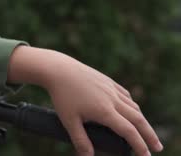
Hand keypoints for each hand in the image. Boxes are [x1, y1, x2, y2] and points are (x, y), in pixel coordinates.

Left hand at [8, 46, 162, 155]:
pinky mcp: (107, 81)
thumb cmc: (62, 95)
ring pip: (133, 106)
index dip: (139, 145)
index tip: (146, 155)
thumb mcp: (69, 121)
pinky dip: (132, 105)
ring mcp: (111, 88)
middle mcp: (112, 99)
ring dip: (141, 120)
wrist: (58, 69)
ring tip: (144, 131)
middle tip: (157, 148)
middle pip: (138, 119)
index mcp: (105, 111)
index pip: (128, 132)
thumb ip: (80, 140)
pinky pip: (125, 95)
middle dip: (149, 135)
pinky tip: (131, 109)